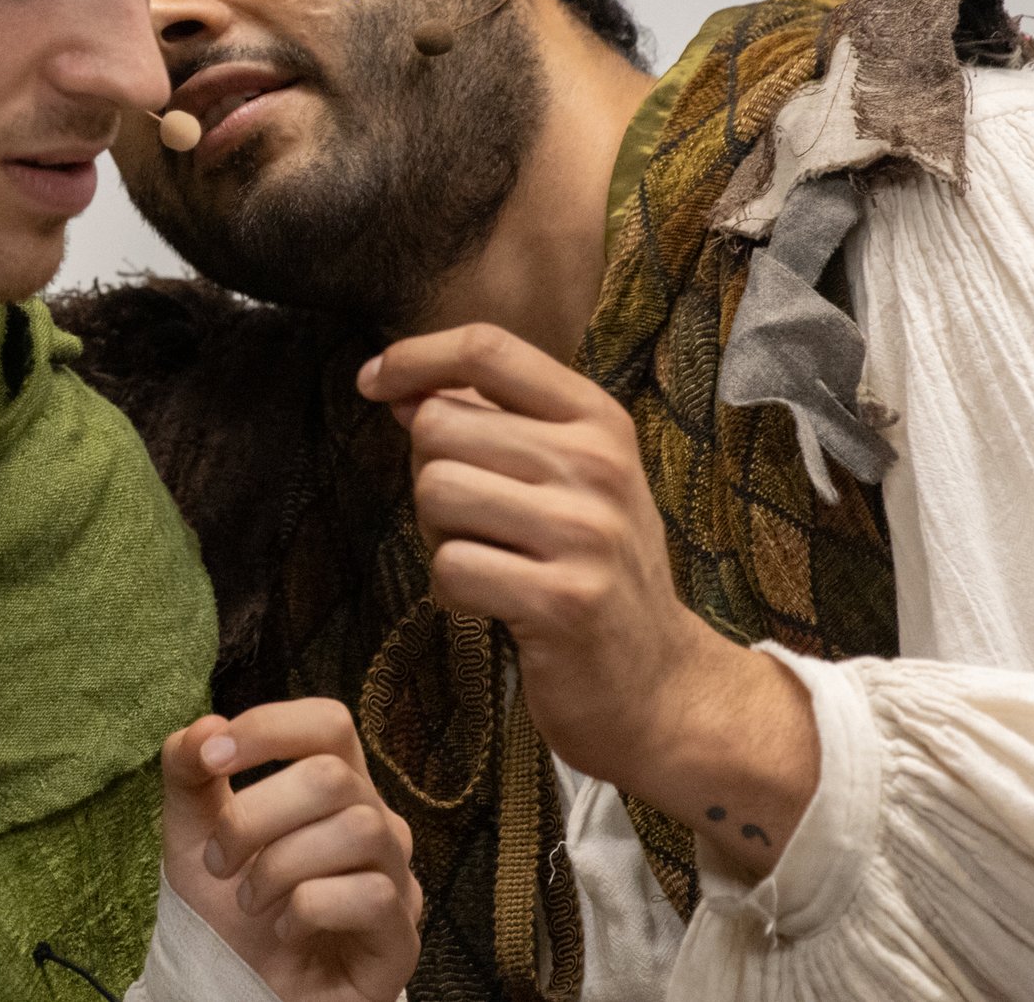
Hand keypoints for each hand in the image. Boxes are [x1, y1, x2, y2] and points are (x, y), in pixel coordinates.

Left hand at [160, 699, 421, 1001]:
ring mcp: (396, 881)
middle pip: (333, 776)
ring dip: (279, 866)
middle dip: (255, 816)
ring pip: (358, 829)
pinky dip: (309, 909)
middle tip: (218, 862)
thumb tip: (206, 726)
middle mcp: (377, 825)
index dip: (270, 727)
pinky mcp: (402, 939)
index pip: (329, 724)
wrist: (238, 992)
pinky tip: (286, 929)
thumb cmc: (227, 912)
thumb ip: (190, 773)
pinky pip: (371, 895)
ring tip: (250, 902)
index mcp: (335, 789)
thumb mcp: (191, 835)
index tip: (211, 758)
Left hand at [357, 323, 817, 874]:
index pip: (487, 348)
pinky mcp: (563, 600)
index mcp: (597, 419)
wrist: (660, 685)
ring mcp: (584, 532)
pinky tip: (493, 604)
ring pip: (435, 491)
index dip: (415, 356)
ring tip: (487, 560)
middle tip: (473, 522)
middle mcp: (597, 464)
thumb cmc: (594, 570)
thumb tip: (403, 387)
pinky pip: (448, 566)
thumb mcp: (567, 478)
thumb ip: (493, 426)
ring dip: (438, 534)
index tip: (373, 382)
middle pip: (440, 425)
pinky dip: (451, 591)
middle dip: (429, 474)